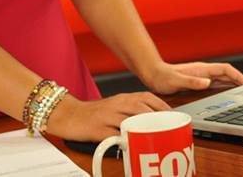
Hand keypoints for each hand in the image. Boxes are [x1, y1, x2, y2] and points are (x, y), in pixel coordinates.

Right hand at [46, 91, 170, 141]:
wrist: (68, 114)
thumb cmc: (94, 113)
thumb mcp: (115, 107)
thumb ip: (132, 112)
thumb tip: (153, 122)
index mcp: (122, 98)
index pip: (147, 97)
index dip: (162, 106)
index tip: (174, 115)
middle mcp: (116, 104)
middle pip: (141, 108)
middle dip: (157, 117)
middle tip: (168, 128)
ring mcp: (107, 116)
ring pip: (129, 120)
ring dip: (143, 128)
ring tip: (155, 136)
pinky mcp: (98, 129)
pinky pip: (114, 135)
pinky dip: (125, 140)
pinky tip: (133, 145)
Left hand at [143, 61, 242, 94]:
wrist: (153, 74)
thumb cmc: (163, 77)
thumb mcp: (177, 81)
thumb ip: (192, 82)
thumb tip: (208, 83)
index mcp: (202, 69)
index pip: (226, 70)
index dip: (238, 76)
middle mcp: (204, 71)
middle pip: (228, 74)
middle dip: (241, 80)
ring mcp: (202, 75)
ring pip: (223, 78)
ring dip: (235, 83)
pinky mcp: (198, 80)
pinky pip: (217, 83)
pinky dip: (226, 86)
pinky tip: (228, 93)